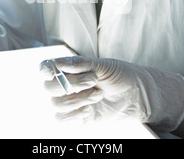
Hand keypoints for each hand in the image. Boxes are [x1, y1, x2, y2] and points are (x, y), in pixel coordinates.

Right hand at [40, 56, 183, 131]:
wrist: (138, 95)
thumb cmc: (121, 75)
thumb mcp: (103, 65)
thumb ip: (80, 64)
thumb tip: (59, 64)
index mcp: (69, 69)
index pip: (46, 68)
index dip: (45, 70)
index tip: (51, 72)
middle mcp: (66, 86)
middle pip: (49, 87)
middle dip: (71, 84)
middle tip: (93, 80)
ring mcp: (70, 102)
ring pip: (56, 104)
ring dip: (77, 99)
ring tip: (98, 94)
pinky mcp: (76, 117)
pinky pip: (62, 119)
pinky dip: (75, 113)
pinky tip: (90, 108)